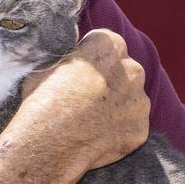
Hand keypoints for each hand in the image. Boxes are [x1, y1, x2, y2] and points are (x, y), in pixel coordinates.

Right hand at [20, 29, 149, 171]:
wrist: (51, 142)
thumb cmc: (43, 100)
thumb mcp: (47, 65)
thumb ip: (69, 55)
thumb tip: (73, 45)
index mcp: (108, 46)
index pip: (106, 42)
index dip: (91, 55)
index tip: (79, 69)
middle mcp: (132, 69)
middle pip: (123, 68)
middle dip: (109, 78)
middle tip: (84, 95)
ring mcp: (139, 101)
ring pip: (130, 97)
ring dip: (116, 103)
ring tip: (89, 118)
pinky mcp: (141, 128)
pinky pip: (131, 124)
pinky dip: (118, 128)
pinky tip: (97, 135)